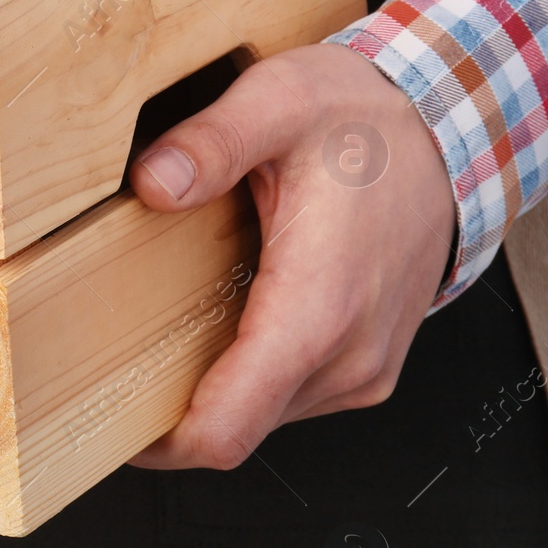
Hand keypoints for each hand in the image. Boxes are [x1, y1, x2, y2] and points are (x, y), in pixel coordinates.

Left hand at [127, 42, 454, 469]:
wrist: (445, 129)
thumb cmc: (365, 121)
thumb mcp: (277, 103)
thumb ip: (211, 142)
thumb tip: (153, 182)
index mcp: (317, 308)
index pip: (226, 428)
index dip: (158, 444)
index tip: (102, 422)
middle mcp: (347, 355)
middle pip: (233, 430)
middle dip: (165, 410)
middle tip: (102, 362)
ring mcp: (361, 367)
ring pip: (259, 416)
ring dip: (206, 390)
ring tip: (154, 331)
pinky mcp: (363, 363)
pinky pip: (288, 395)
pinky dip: (242, 375)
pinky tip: (212, 318)